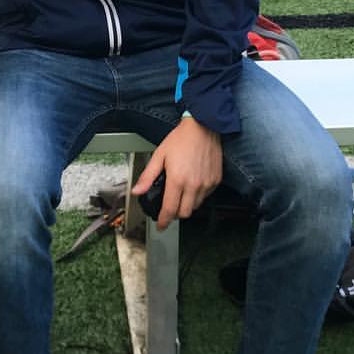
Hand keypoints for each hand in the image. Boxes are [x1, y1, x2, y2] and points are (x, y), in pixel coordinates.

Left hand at [130, 115, 221, 230]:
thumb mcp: (159, 156)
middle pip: (184, 213)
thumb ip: (147, 176)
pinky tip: (192, 186)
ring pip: (196, 206)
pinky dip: (198, 196)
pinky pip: (206, 196)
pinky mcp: (216, 180)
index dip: (164, 221)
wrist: (203, 127)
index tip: (161, 225)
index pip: (170, 209)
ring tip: (180, 194)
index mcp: (177, 180)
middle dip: (175, 214)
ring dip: (187, 205)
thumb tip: (137, 191)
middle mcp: (194, 185)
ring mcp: (207, 184)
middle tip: (169, 208)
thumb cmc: (181, 139)